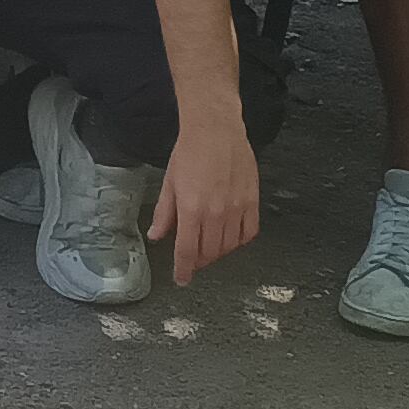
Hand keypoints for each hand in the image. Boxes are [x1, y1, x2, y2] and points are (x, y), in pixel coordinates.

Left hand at [149, 117, 261, 285]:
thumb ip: (164, 213)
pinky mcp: (252, 201)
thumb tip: (157, 235)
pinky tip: (230, 238)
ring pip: (229, 246)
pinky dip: (239, 241)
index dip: (183, 269)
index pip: (187, 251)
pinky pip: (248, 232)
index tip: (182, 279)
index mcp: (191, 209)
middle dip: (199, 262)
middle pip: (209, 252)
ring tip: (208, 248)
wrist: (216, 130)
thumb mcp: (169, 183)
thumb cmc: (190, 151)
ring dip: (218, 253)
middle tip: (193, 261)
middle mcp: (215, 213)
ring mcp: (236, 208)